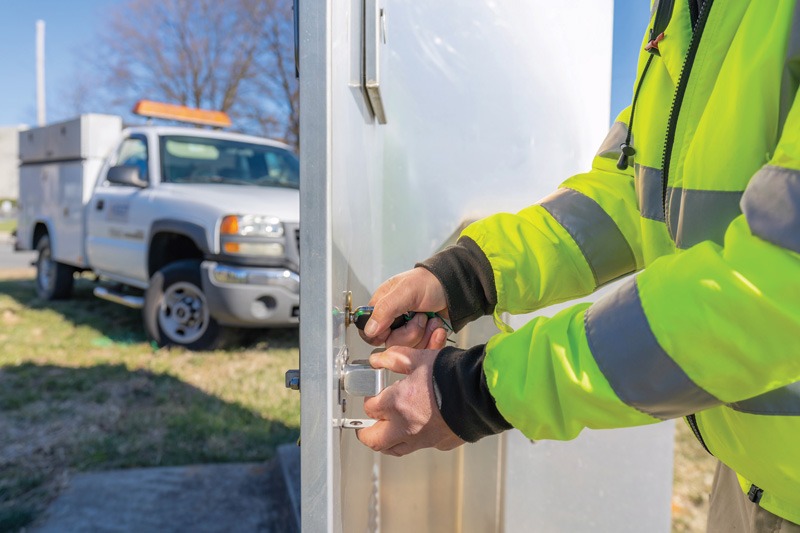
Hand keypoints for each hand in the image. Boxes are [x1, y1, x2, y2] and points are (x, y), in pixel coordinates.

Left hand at [356, 323, 464, 456]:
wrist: (481, 393)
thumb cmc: (452, 375)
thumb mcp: (419, 358)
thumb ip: (395, 358)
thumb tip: (378, 360)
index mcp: (397, 404)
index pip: (370, 409)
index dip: (369, 401)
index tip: (373, 396)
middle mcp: (406, 426)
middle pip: (374, 440)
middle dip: (366, 433)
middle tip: (365, 426)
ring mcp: (423, 438)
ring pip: (395, 449)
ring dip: (387, 441)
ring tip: (386, 432)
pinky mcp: (439, 443)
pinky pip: (420, 445)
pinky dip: (414, 439)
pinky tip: (418, 428)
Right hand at [360, 267, 447, 346]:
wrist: (455, 287)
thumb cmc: (430, 283)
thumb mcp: (406, 291)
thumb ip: (385, 309)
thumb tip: (370, 330)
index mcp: (383, 307)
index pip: (370, 332)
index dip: (381, 334)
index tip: (394, 328)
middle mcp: (393, 321)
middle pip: (392, 344)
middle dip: (410, 333)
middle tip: (421, 317)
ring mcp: (409, 332)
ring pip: (408, 350)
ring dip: (424, 335)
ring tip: (431, 320)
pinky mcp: (423, 339)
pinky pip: (424, 351)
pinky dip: (434, 341)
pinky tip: (438, 329)